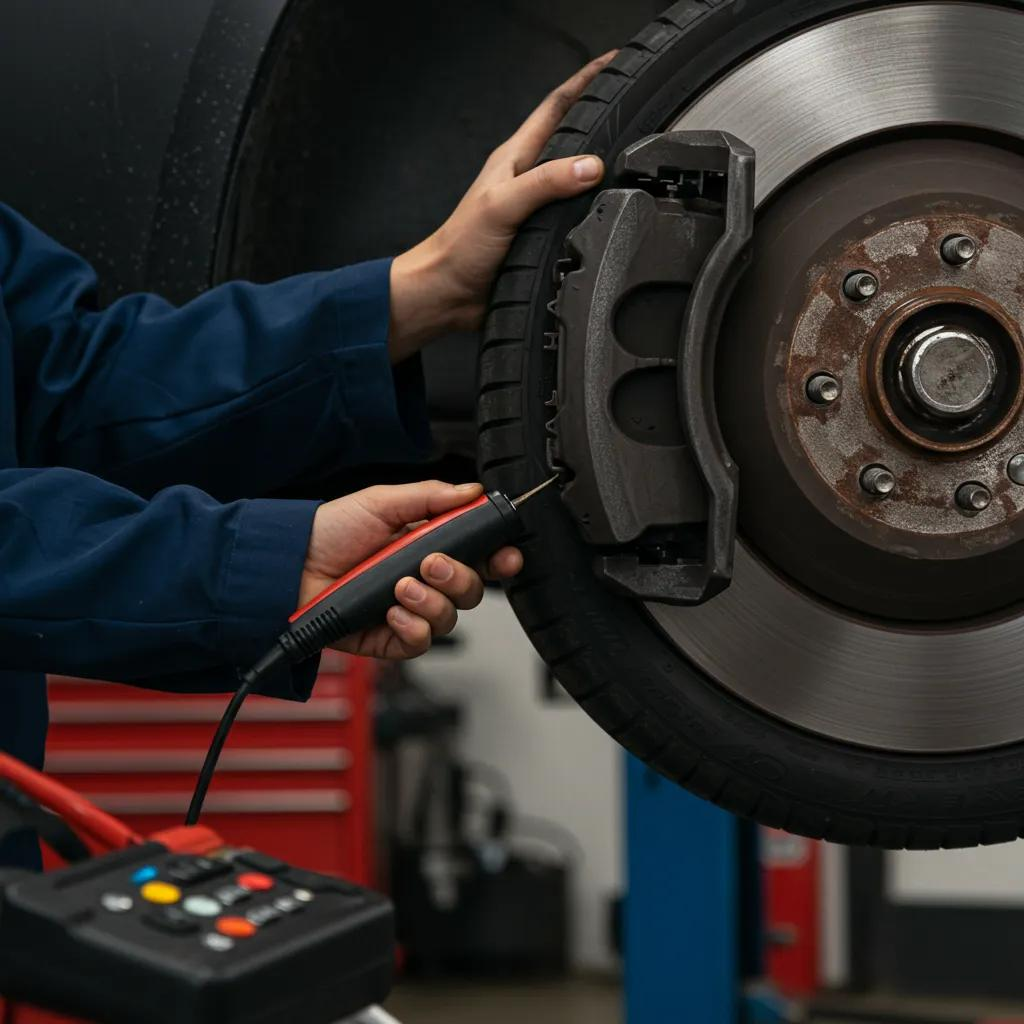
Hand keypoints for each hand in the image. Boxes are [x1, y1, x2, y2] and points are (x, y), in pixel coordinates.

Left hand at [299, 481, 522, 659]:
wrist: (288, 566)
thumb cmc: (329, 532)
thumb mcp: (381, 502)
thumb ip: (431, 497)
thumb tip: (473, 491)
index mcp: (428, 547)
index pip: (477, 558)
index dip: (499, 559)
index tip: (507, 557)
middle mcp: (422, 582)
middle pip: (470, 591)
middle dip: (460, 578)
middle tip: (431, 564)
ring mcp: (407, 611)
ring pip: (448, 619)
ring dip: (431, 602)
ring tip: (400, 587)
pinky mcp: (388, 638)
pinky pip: (420, 642)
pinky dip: (412, 626)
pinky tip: (391, 610)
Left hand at [387, 51, 616, 361]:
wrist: (449, 294)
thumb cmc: (462, 247)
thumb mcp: (504, 205)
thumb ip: (546, 183)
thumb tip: (591, 166)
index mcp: (517, 159)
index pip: (557, 107)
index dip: (585, 82)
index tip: (614, 64)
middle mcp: (529, 179)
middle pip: (572, 140)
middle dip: (602, 120)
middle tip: (635, 107)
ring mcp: (536, 209)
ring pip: (578, 180)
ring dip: (602, 170)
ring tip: (633, 157)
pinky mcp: (542, 238)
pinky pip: (577, 217)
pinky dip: (596, 211)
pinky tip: (612, 212)